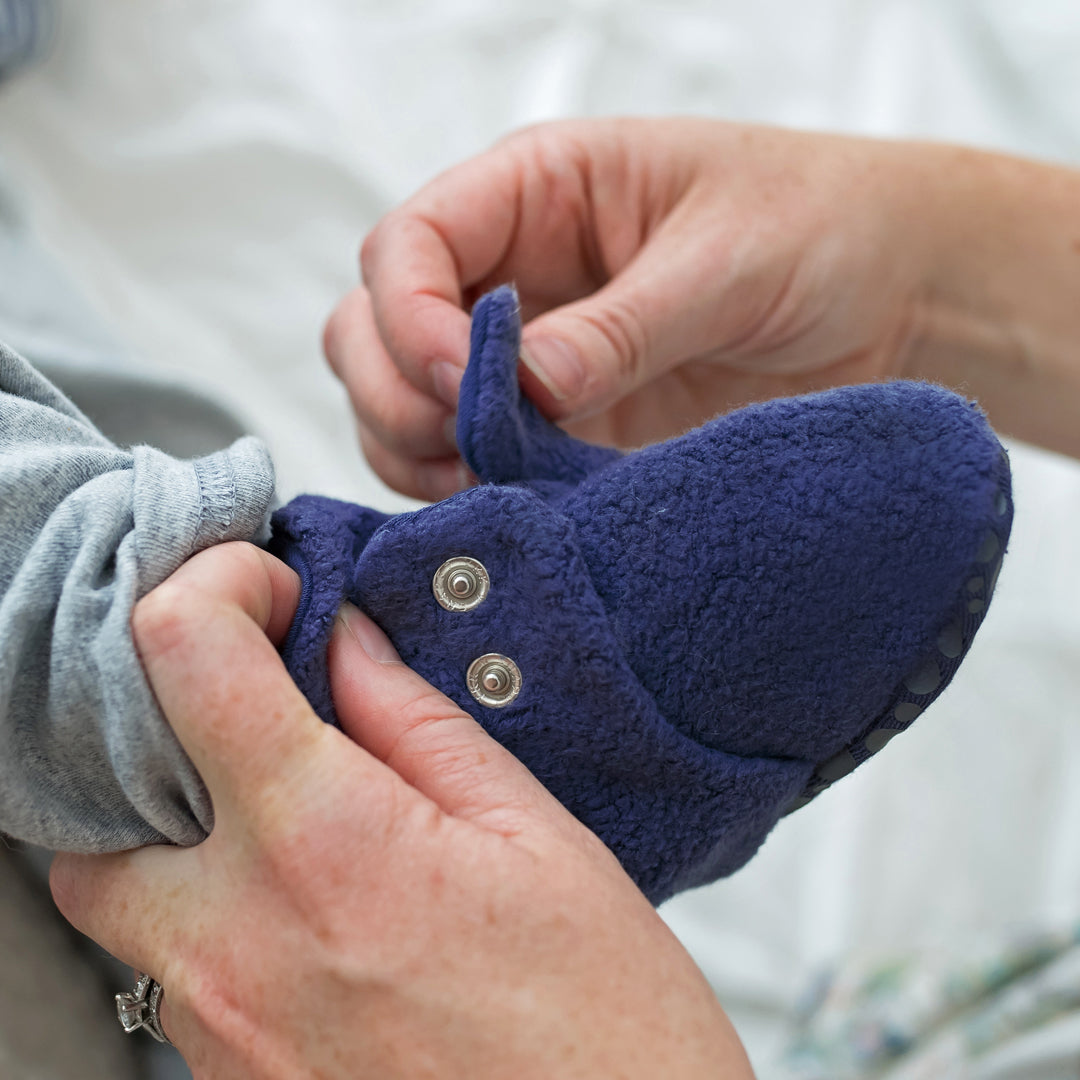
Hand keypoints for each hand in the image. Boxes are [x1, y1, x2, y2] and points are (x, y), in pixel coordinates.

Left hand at [50, 542, 750, 1078]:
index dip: (214, 587)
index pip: (187, 659)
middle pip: (102, 792)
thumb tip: (344, 641)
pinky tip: (300, 900)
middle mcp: (238, 943)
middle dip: (165, 725)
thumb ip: (416, 722)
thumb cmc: (604, 1026)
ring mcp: (217, 1029)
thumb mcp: (535, 834)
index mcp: (328, 846)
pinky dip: (206, 907)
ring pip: (116, 891)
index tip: (265, 590)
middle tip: (254, 706)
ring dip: (176, 824)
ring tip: (279, 807)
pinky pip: (163, 970)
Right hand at [325, 118, 942, 498]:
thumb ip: (622, 326)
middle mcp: (512, 276)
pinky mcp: (562, 431)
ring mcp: (528, 361)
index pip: (406, 246)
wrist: (897, 301)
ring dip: (422, 456)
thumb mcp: (728, 260)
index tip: (469, 384)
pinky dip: (472, 496)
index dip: (408, 319)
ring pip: (402, 409)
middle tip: (473, 446)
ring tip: (501, 487)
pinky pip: (471, 467)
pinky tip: (525, 511)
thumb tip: (525, 387)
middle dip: (398, 395)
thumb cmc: (822, 230)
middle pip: (370, 331)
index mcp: (538, 193)